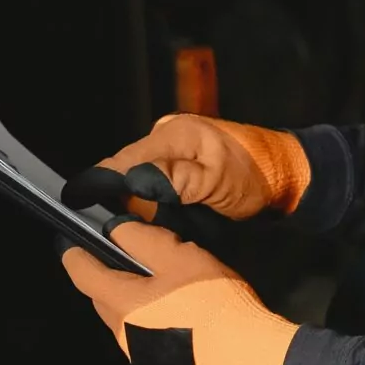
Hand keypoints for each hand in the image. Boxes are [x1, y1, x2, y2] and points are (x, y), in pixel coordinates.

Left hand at [59, 221, 297, 364]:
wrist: (248, 358)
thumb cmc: (212, 302)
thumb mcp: (179, 257)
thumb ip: (142, 239)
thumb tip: (115, 230)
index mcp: (121, 304)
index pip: (80, 274)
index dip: (73, 252)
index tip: (72, 240)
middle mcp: (121, 335)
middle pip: (102, 299)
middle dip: (106, 277)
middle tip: (126, 259)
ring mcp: (139, 358)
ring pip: (124, 321)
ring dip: (132, 303)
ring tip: (159, 289)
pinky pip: (144, 340)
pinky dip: (150, 324)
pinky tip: (177, 318)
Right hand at [92, 113, 309, 220]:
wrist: (289, 176)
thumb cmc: (258, 177)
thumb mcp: (216, 181)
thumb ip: (174, 181)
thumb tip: (134, 182)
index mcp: (172, 135)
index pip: (122, 161)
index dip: (96, 183)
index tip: (74, 200)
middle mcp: (167, 138)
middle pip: (125, 171)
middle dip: (115, 199)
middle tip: (109, 228)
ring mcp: (175, 151)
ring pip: (138, 180)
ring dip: (133, 203)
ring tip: (129, 228)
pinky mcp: (183, 166)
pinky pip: (154, 183)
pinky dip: (148, 202)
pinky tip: (151, 219)